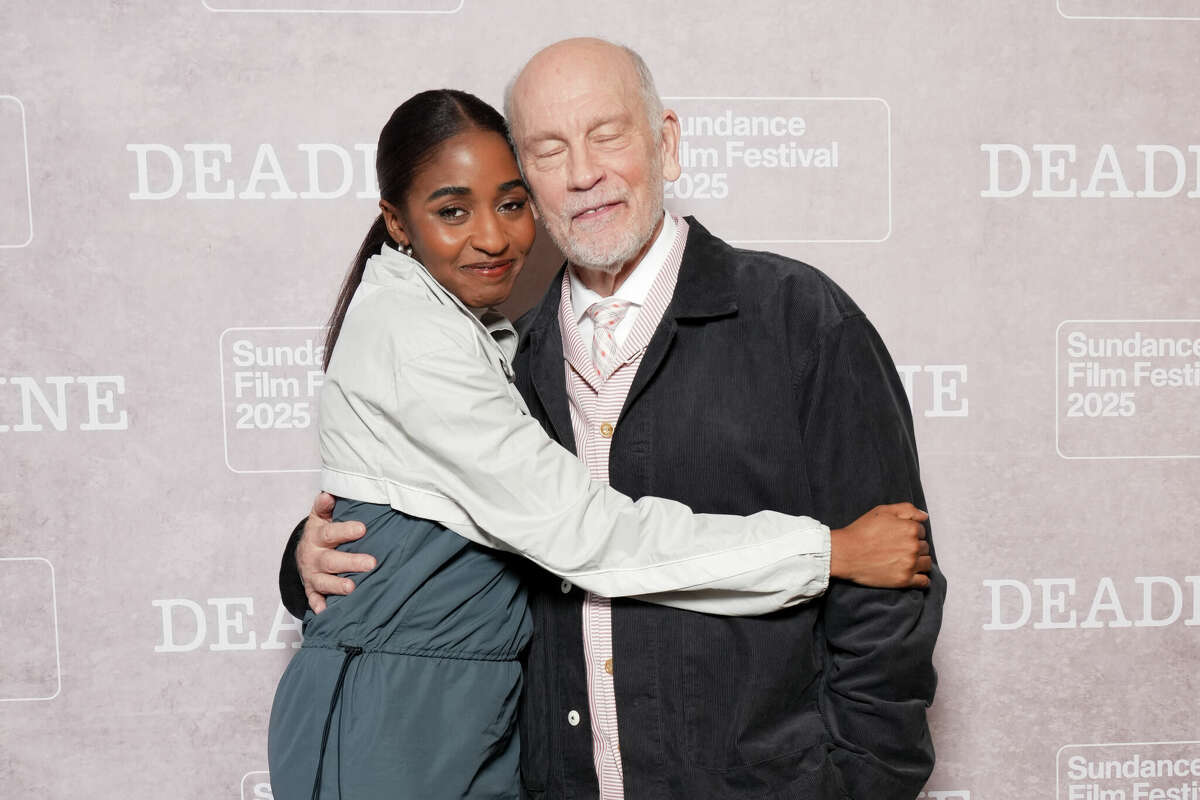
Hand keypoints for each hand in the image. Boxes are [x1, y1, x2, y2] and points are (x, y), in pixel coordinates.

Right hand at [297, 492, 375, 613]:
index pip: (330, 533)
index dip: (345, 531)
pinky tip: (326, 611)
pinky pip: (314, 599)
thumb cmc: (321, 533)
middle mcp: (313, 556)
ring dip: (337, 586)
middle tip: (371, 563)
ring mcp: (312, 574)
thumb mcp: (320, 517)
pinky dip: (319, 605)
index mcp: (317, 536)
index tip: (362, 529)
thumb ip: (325, 506)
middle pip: (331, 560)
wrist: (303, 553)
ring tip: (352, 588)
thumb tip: (329, 494)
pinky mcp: (311, 589)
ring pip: (324, 581)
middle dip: (351, 562)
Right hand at [829, 502, 931, 588]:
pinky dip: (922, 579)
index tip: (899, 536)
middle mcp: (913, 547)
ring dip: (920, 561)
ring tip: (905, 561)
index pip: (922, 531)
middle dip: (915, 547)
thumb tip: (924, 517)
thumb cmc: (861, 531)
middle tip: (899, 548)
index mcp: (910, 528)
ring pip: (927, 563)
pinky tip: (913, 575)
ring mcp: (910, 564)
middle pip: (925, 547)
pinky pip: (924, 582)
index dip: (911, 532)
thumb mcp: (882, 511)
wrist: (845, 553)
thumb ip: (907, 509)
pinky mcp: (904, 580)